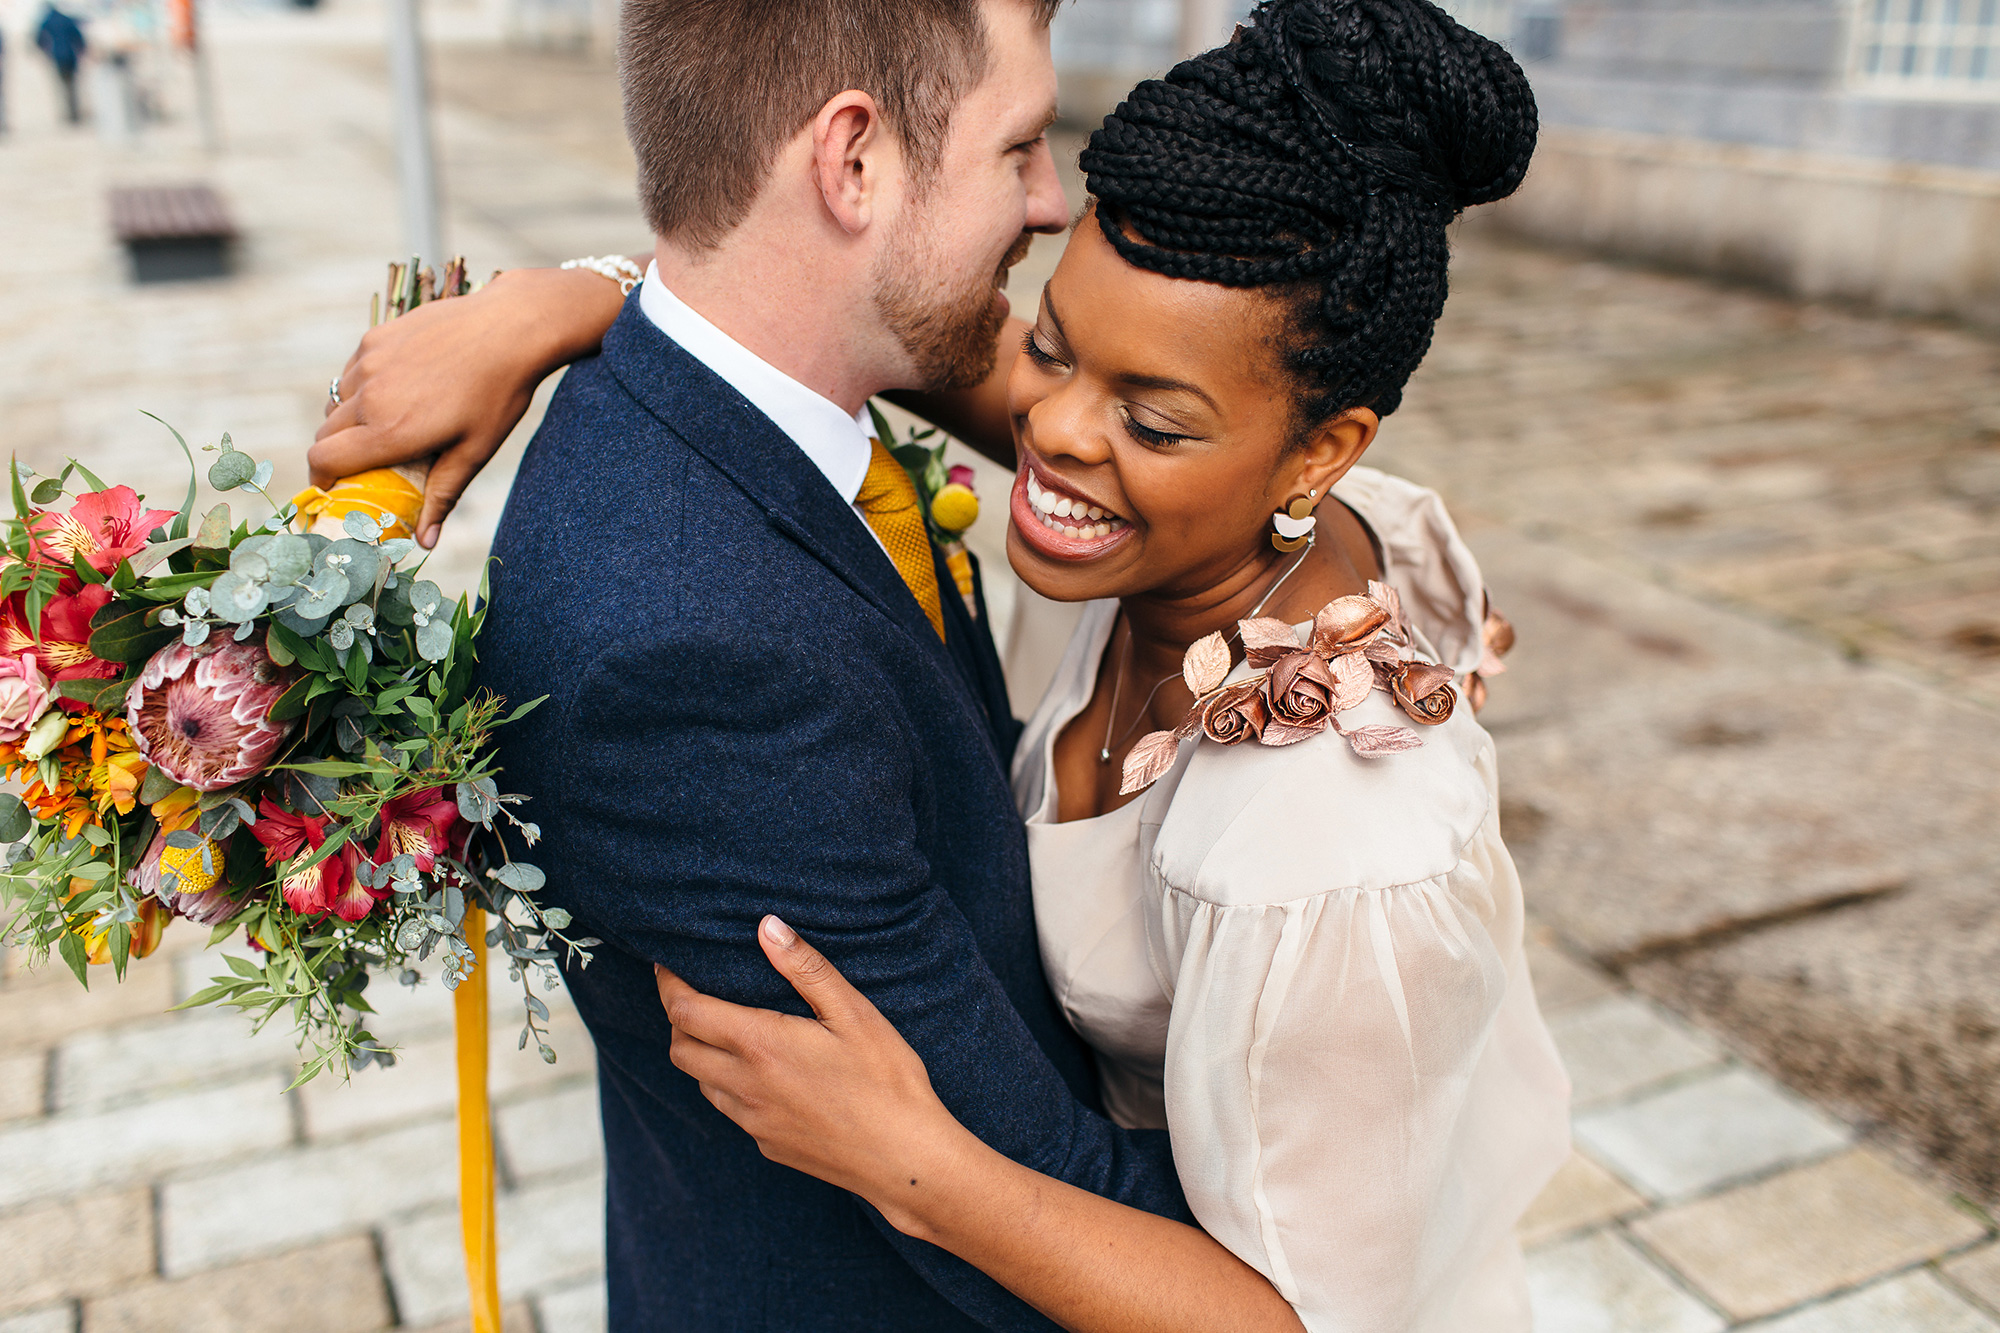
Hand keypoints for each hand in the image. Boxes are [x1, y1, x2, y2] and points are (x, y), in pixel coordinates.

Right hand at [309, 265, 625, 547]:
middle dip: (335, 454)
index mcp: (390, 430)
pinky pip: (351, 372)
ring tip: (383, 427)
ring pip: (336, 402)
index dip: (321, 480)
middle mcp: (370, 394)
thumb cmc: (498, 395)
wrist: (511, 327)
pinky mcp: (376, 337)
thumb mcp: (474, 451)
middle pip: (324, 434)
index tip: (333, 489)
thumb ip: (442, 496)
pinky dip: (360, 388)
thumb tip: (424, 543)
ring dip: (348, 420)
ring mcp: (369, 361)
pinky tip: (396, 391)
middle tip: (363, 463)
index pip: (324, 460)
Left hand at [655, 915, 967, 1229]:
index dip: (668, 985)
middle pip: (680, 1049)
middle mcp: (746, 1087)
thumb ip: (805, 967)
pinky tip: (763, 1075)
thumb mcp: (854, 1013)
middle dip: (677, 1018)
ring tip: (725, 1031)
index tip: (666, 965)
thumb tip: (767, 926)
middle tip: (693, 994)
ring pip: (702, 1082)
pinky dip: (730, 1085)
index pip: (686, 1012)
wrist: (906, 1160)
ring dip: (701, 1053)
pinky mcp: (769, 1145)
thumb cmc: (887, 1081)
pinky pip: (732, 1110)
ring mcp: (754, 1122)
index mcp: (761, 1047)